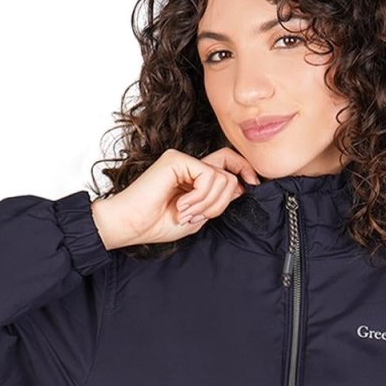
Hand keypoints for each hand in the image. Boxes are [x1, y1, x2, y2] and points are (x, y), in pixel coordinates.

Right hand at [90, 147, 260, 249]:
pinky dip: (200, 198)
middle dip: (222, 201)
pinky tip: (181, 206)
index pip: (227, 163)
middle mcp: (189, 164)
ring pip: (222, 177)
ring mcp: (182, 160)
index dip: (245, 170)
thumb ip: (217, 201)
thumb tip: (242, 186)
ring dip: (208, 203)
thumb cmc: (156, 224)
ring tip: (185, 212)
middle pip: (229, 170)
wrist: (130, 225)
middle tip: (201, 215)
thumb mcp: (197, 216)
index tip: (255, 184)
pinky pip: (208, 176)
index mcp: (193, 176)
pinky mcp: (176, 160)